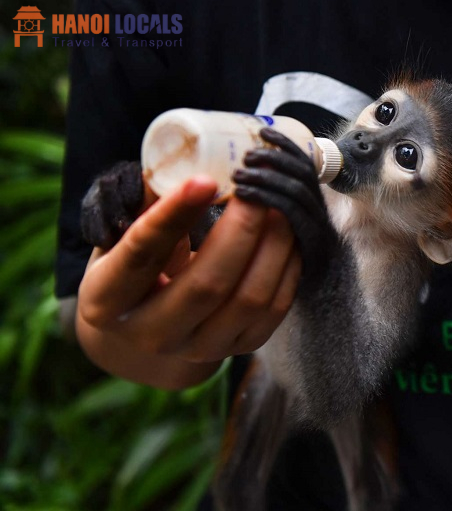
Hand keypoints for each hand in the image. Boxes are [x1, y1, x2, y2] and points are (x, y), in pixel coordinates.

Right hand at [77, 176, 301, 387]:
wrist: (146, 322)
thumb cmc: (131, 263)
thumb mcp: (119, 235)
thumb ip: (141, 204)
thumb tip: (176, 162)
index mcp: (104, 300)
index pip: (141, 255)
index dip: (173, 215)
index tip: (205, 179)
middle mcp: (150, 334)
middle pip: (205, 285)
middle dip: (239, 230)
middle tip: (256, 190)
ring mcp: (198, 347)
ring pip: (248, 298)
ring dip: (272, 246)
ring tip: (278, 207)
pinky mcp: (237, 348)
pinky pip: (274, 309)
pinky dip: (287, 267)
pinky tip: (288, 236)